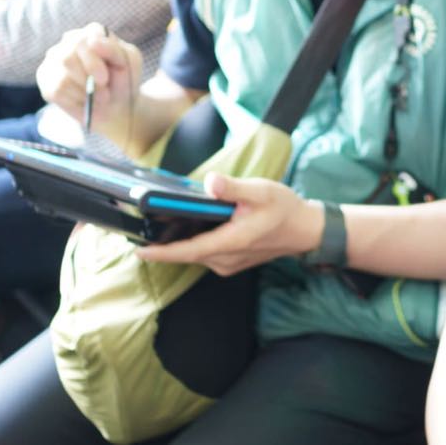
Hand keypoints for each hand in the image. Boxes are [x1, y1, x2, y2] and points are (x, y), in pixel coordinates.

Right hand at [35, 23, 142, 131]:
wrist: (116, 105)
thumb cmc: (123, 80)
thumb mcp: (130, 63)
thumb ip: (114, 50)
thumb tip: (92, 41)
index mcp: (92, 32)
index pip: (83, 41)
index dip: (92, 63)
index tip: (104, 79)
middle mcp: (69, 41)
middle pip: (67, 58)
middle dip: (87, 81)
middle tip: (104, 94)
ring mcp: (54, 59)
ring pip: (62, 78)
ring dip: (84, 94)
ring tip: (99, 98)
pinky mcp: (46, 79)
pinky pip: (56, 91)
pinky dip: (75, 101)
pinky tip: (85, 101)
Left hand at [135, 174, 324, 275]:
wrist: (305, 229)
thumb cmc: (284, 209)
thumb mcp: (260, 191)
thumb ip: (233, 188)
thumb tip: (211, 182)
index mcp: (231, 242)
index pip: (188, 251)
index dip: (162, 253)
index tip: (139, 251)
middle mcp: (226, 258)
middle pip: (187, 254)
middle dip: (163, 246)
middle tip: (140, 231)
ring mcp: (228, 263)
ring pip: (196, 254)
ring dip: (178, 244)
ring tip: (160, 226)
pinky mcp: (231, 261)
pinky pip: (205, 254)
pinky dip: (193, 243)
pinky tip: (190, 228)